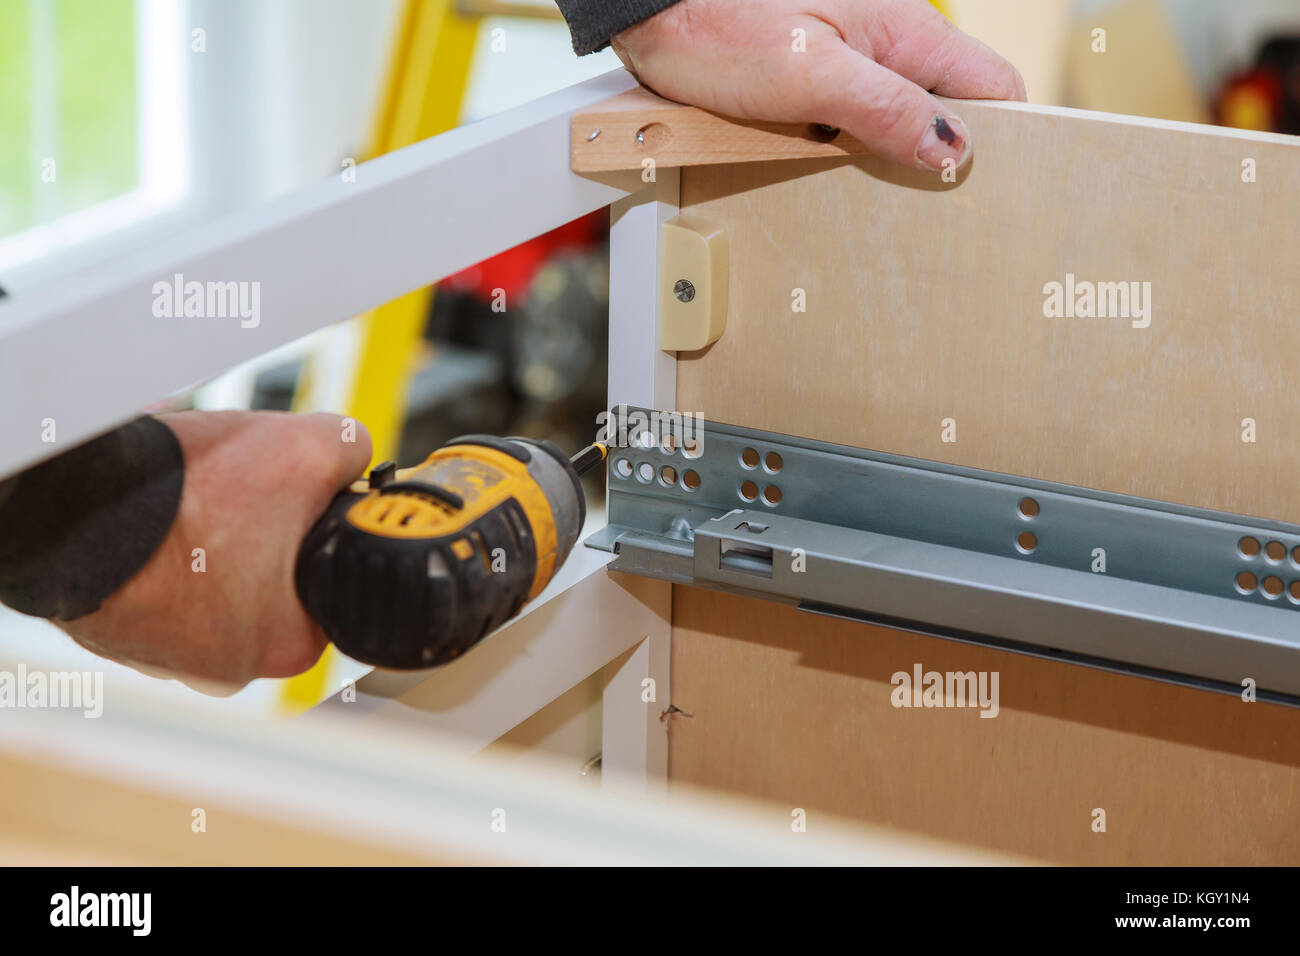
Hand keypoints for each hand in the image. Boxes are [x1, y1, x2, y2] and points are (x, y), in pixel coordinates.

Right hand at [60, 411, 371, 688]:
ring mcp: (170, 654)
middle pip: (274, 580)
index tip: (308, 501)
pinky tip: (161, 517)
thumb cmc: (185, 495)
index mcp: (290, 643)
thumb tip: (356, 453)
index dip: (323, 529)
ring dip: (211, 538)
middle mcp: (230, 666)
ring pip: (216, 580)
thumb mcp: (308, 447)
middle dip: (266, 530)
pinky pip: (163, 583)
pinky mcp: (123, 631)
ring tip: (197, 500)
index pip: (331, 583)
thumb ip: (351, 451)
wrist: (70, 506)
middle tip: (246, 492)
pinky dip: (166, 548)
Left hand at [612, 0, 1025, 170]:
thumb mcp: (809, 76)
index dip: (1000, 138)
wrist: (653, 7)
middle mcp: (888, 38)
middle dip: (941, 154)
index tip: (986, 188)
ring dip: (893, 154)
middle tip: (922, 206)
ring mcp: (853, 54)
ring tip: (873, 195)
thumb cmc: (717, 25)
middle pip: (948, 104)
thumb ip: (886, 108)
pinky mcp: (817, 71)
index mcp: (905, 30)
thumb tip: (952, 148)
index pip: (992, 85)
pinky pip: (857, 115)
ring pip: (902, 113)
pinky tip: (832, 170)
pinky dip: (853, 145)